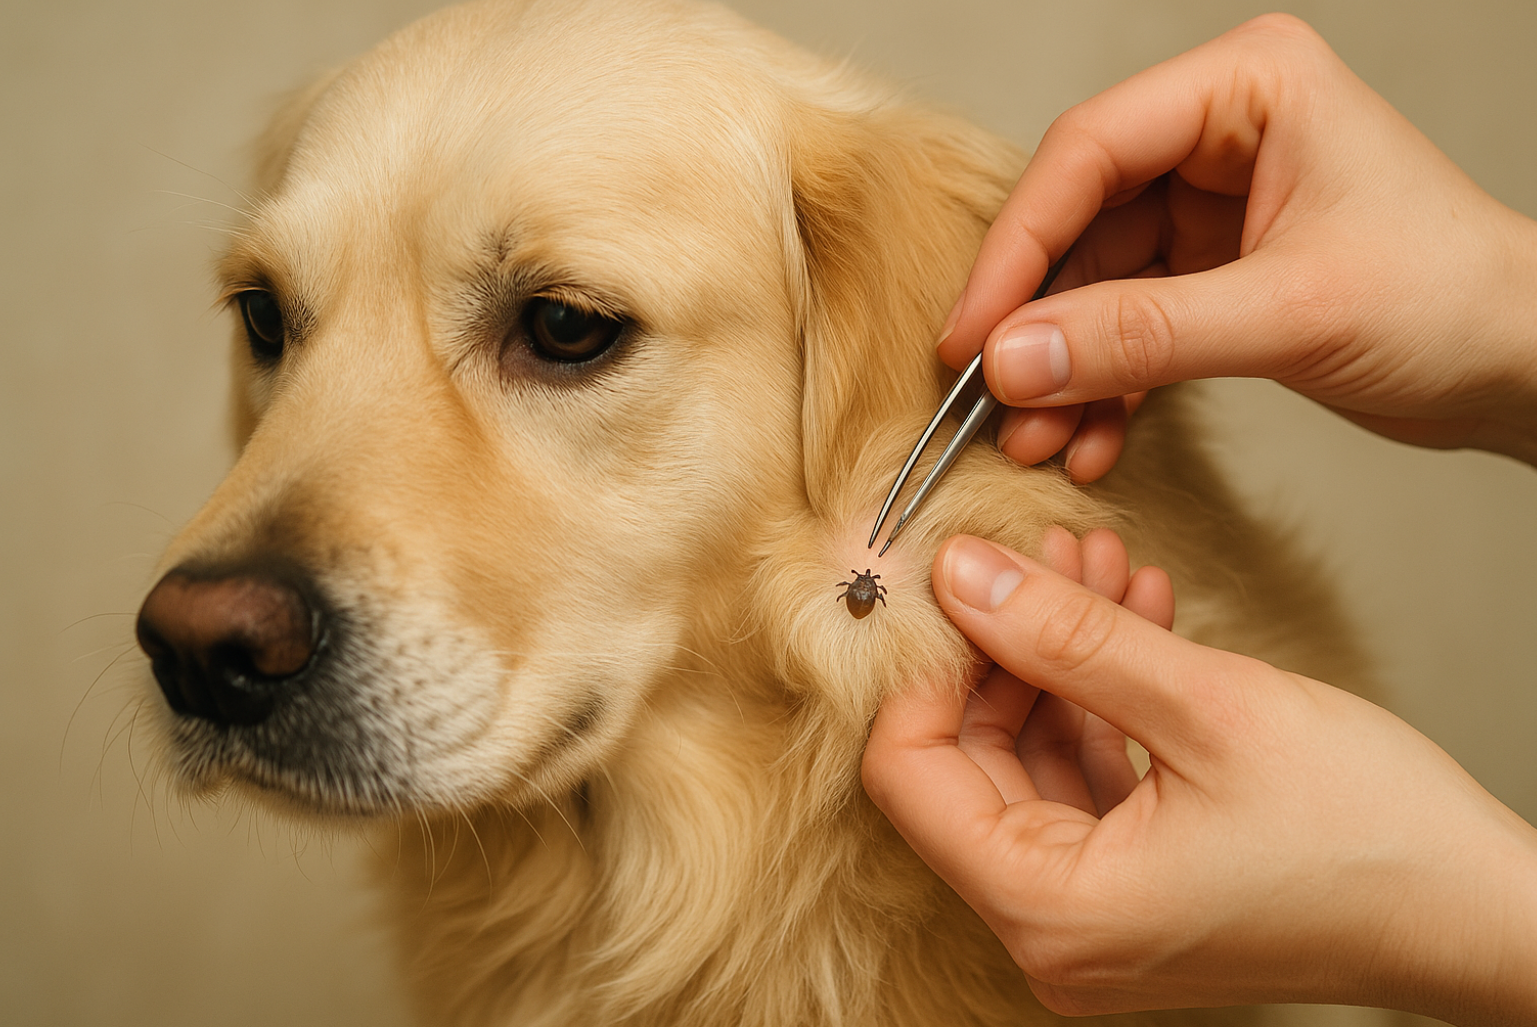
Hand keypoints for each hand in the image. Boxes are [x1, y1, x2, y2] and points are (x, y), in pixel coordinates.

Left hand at [862, 528, 1536, 1024]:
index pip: (907, 773)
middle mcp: (1053, 933)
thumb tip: (957, 573)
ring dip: (1057, 659)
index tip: (961, 582)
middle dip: (1003, 645)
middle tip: (1044, 550)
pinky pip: (1083, 782)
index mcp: (1050, 910)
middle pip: (965, 762)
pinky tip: (1135, 618)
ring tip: (1098, 563)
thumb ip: (1066, 636)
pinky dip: (1099, 702)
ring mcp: (1095, 918)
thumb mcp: (1207, 708)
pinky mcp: (1135, 892)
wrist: (1485, 915)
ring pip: (1028, 761)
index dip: (925, 667)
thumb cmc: (1372, 835)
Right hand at [938, 14, 1536, 481]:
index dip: (1019, 247)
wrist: (1523, 367)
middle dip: (1036, 321)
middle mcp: (1218, 135)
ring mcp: (1212, 206)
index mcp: (1244, 89)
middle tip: (989, 398)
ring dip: (1062, 368)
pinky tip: (1090, 441)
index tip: (972, 335)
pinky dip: (1105, 384)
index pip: (1089, 153)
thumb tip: (1013, 360)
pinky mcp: (1213, 272)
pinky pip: (1129, 324)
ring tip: (1035, 442)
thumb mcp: (1289, 313)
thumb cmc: (1454, 299)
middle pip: (1079, 220)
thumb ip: (1143, 335)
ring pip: (1095, 284)